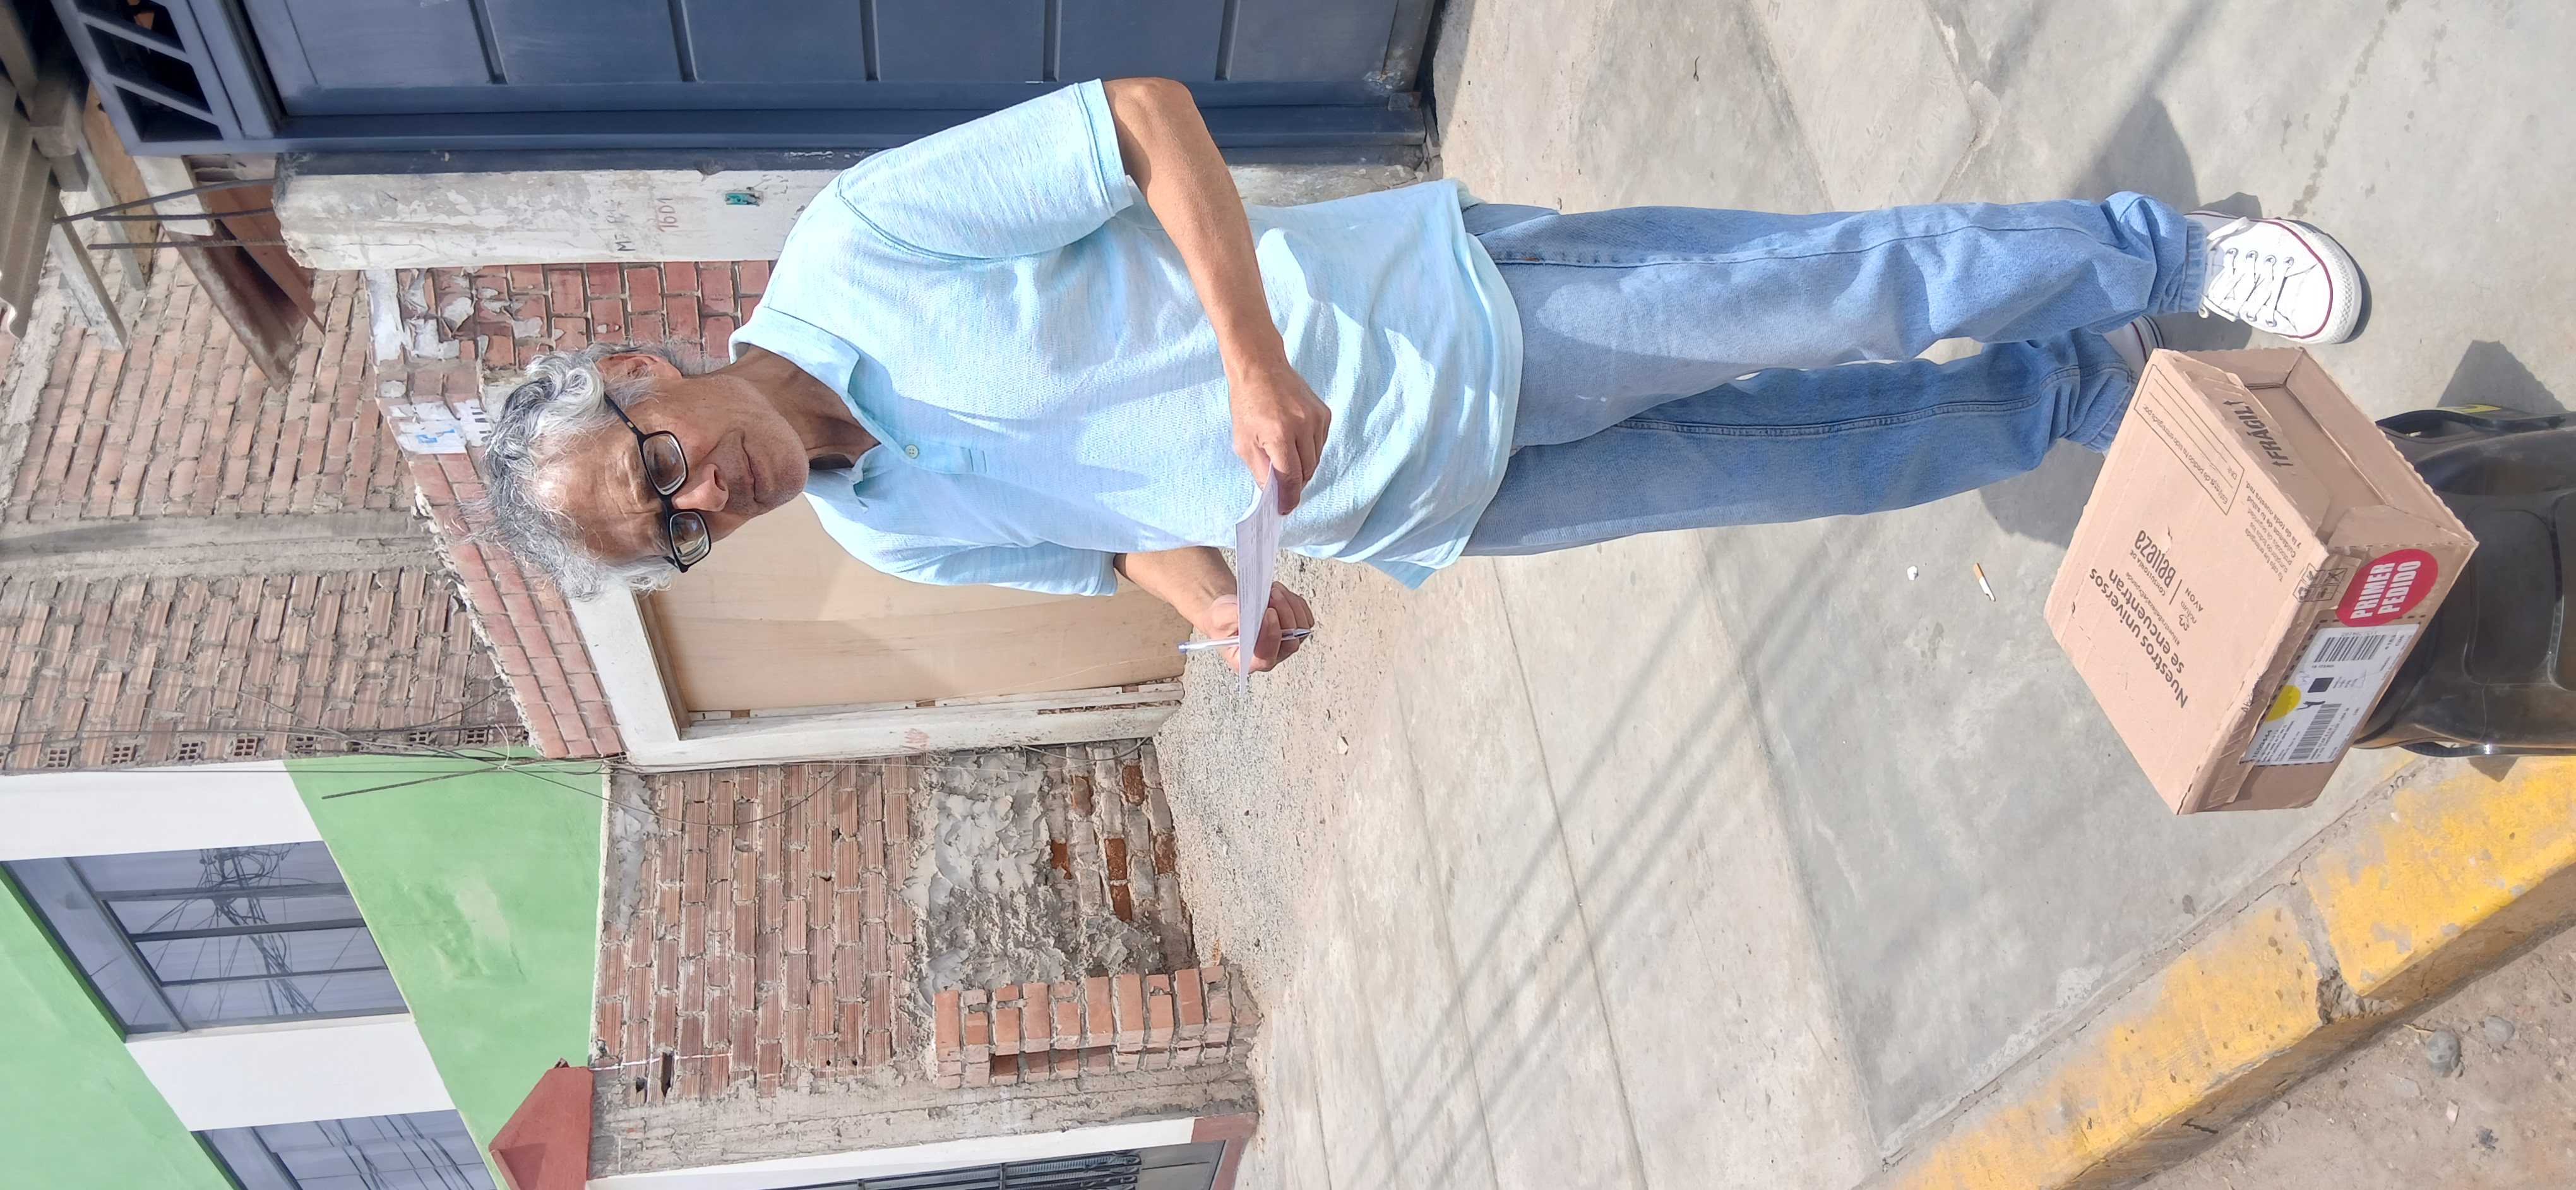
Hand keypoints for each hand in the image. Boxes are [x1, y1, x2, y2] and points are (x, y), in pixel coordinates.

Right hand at [1197, 582, 1315, 672]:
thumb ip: (1232, 617)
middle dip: (1284, 615)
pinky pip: (1305, 617)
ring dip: (1291, 605)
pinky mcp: (1295, 630)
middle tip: (1272, 595)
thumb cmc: (1222, 620)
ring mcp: (1285, 644)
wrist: (1229, 611)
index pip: (1266, 657)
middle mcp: (1270, 656)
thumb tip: (1251, 614)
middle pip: (1290, 643)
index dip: (1270, 636)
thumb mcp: (1218, 617)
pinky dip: (1295, 602)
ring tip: (1273, 591)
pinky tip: (1280, 593)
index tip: (1268, 613)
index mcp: (1248, 661)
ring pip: (1302, 629)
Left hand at [1229, 360, 1330, 512]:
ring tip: (1285, 459)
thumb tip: (1274, 494)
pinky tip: (1294, 442)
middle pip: (1306, 472)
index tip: (1284, 509)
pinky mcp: (1324, 414)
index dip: (1289, 498)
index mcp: (1278, 434)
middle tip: (1282, 487)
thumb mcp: (1243, 442)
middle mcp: (1302, 426)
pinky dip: (1308, 451)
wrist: (1261, 367)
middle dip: (1295, 484)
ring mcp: (1316, 419)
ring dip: (1302, 467)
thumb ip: (1260, 470)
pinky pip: (1320, 444)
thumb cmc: (1247, 404)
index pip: (1291, 478)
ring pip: (1315, 460)